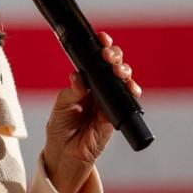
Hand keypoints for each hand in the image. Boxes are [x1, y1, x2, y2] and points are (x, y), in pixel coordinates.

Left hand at [41, 31, 141, 192]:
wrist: (65, 154)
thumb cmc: (61, 128)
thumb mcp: (61, 107)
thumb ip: (71, 92)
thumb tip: (78, 76)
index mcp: (85, 82)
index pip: (95, 60)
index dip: (101, 47)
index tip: (102, 38)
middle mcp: (99, 89)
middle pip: (113, 66)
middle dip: (114, 56)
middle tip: (108, 55)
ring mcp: (109, 101)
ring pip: (123, 80)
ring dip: (124, 71)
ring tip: (117, 69)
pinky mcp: (116, 115)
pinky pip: (128, 101)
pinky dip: (131, 92)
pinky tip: (130, 87)